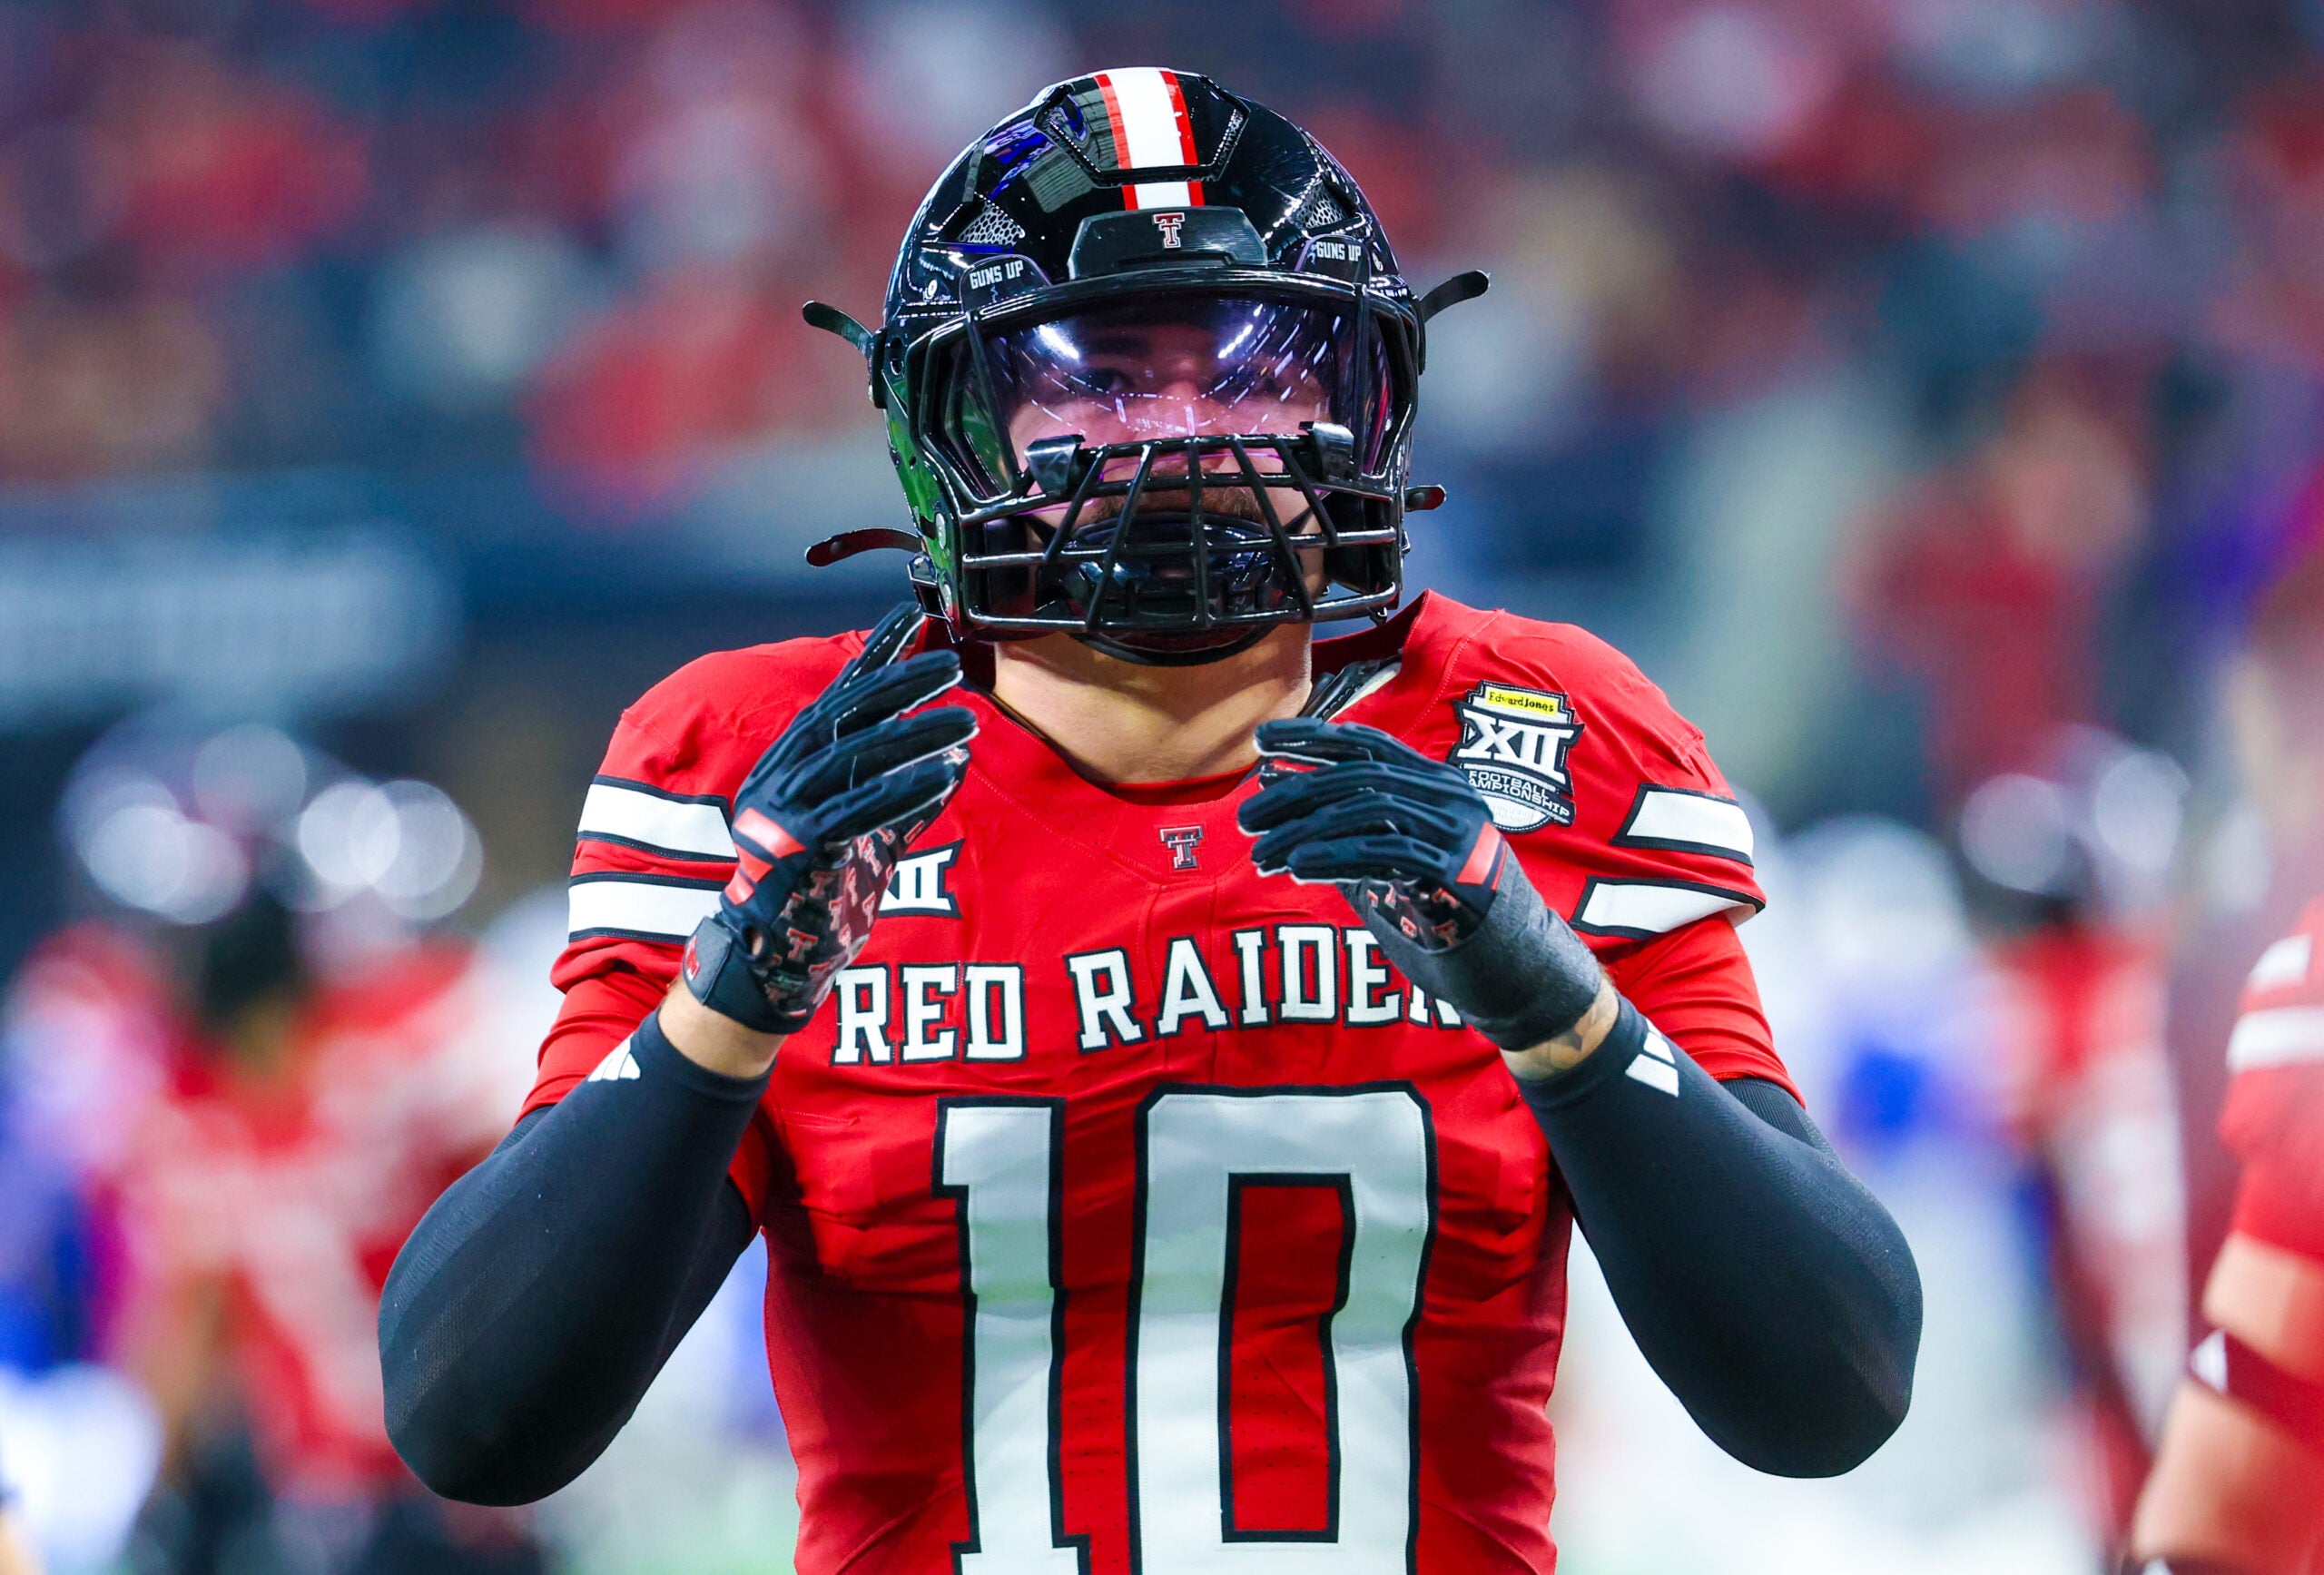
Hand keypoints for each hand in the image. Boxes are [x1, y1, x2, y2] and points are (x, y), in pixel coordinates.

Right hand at [681, 604, 975, 1035]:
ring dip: (915, 735)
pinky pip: (861, 809)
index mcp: (791, 761)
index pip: (839, 694)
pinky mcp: (800, 847)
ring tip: (967, 721)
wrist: (773, 957)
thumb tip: (953, 766)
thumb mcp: (867, 835)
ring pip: (857, 757)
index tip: (914, 617)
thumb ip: (904, 802)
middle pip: (847, 714)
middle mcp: (782, 775)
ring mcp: (785, 809)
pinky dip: (906, 790)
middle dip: (901, 682)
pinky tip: (946, 774)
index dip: (876, 654)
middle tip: (952, 663)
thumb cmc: (820, 889)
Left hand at [1238, 717, 1611, 1063]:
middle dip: (1294, 793)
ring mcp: (1460, 833)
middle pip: (1359, 776)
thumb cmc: (1448, 920)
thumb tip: (1283, 797)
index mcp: (1438, 785)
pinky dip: (1336, 856)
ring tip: (1262, 854)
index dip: (1312, 737)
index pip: (1368, 744)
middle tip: (1245, 818)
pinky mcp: (1460, 874)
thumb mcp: (1391, 866)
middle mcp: (1453, 798)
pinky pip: (1386, 852)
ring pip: (1369, 807)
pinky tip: (1298, 866)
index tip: (1261, 741)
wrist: (1519, 976)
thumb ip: (1348, 833)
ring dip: (1305, 830)